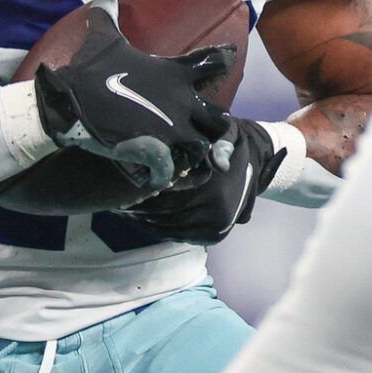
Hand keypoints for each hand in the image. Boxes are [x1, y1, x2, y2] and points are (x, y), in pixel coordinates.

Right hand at [31, 9, 235, 192]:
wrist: (67, 101)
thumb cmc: (88, 69)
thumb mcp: (103, 36)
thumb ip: (108, 16)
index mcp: (175, 73)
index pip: (215, 62)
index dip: (223, 60)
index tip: (228, 59)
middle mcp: (182, 102)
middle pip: (221, 119)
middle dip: (215, 126)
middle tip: (200, 129)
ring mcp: (172, 130)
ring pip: (204, 150)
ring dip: (195, 154)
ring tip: (179, 155)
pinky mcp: (157, 153)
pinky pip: (174, 171)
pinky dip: (165, 174)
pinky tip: (152, 172)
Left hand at [128, 118, 283, 243]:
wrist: (255, 163)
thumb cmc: (233, 143)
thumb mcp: (227, 135)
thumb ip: (220, 146)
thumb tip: (219, 162)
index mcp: (215, 194)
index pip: (166, 199)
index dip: (141, 195)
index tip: (121, 190)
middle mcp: (216, 215)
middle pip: (164, 216)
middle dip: (139, 210)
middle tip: (116, 202)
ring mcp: (215, 229)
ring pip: (168, 228)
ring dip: (144, 221)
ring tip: (124, 209)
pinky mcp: (213, 237)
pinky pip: (177, 235)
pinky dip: (157, 228)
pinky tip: (142, 218)